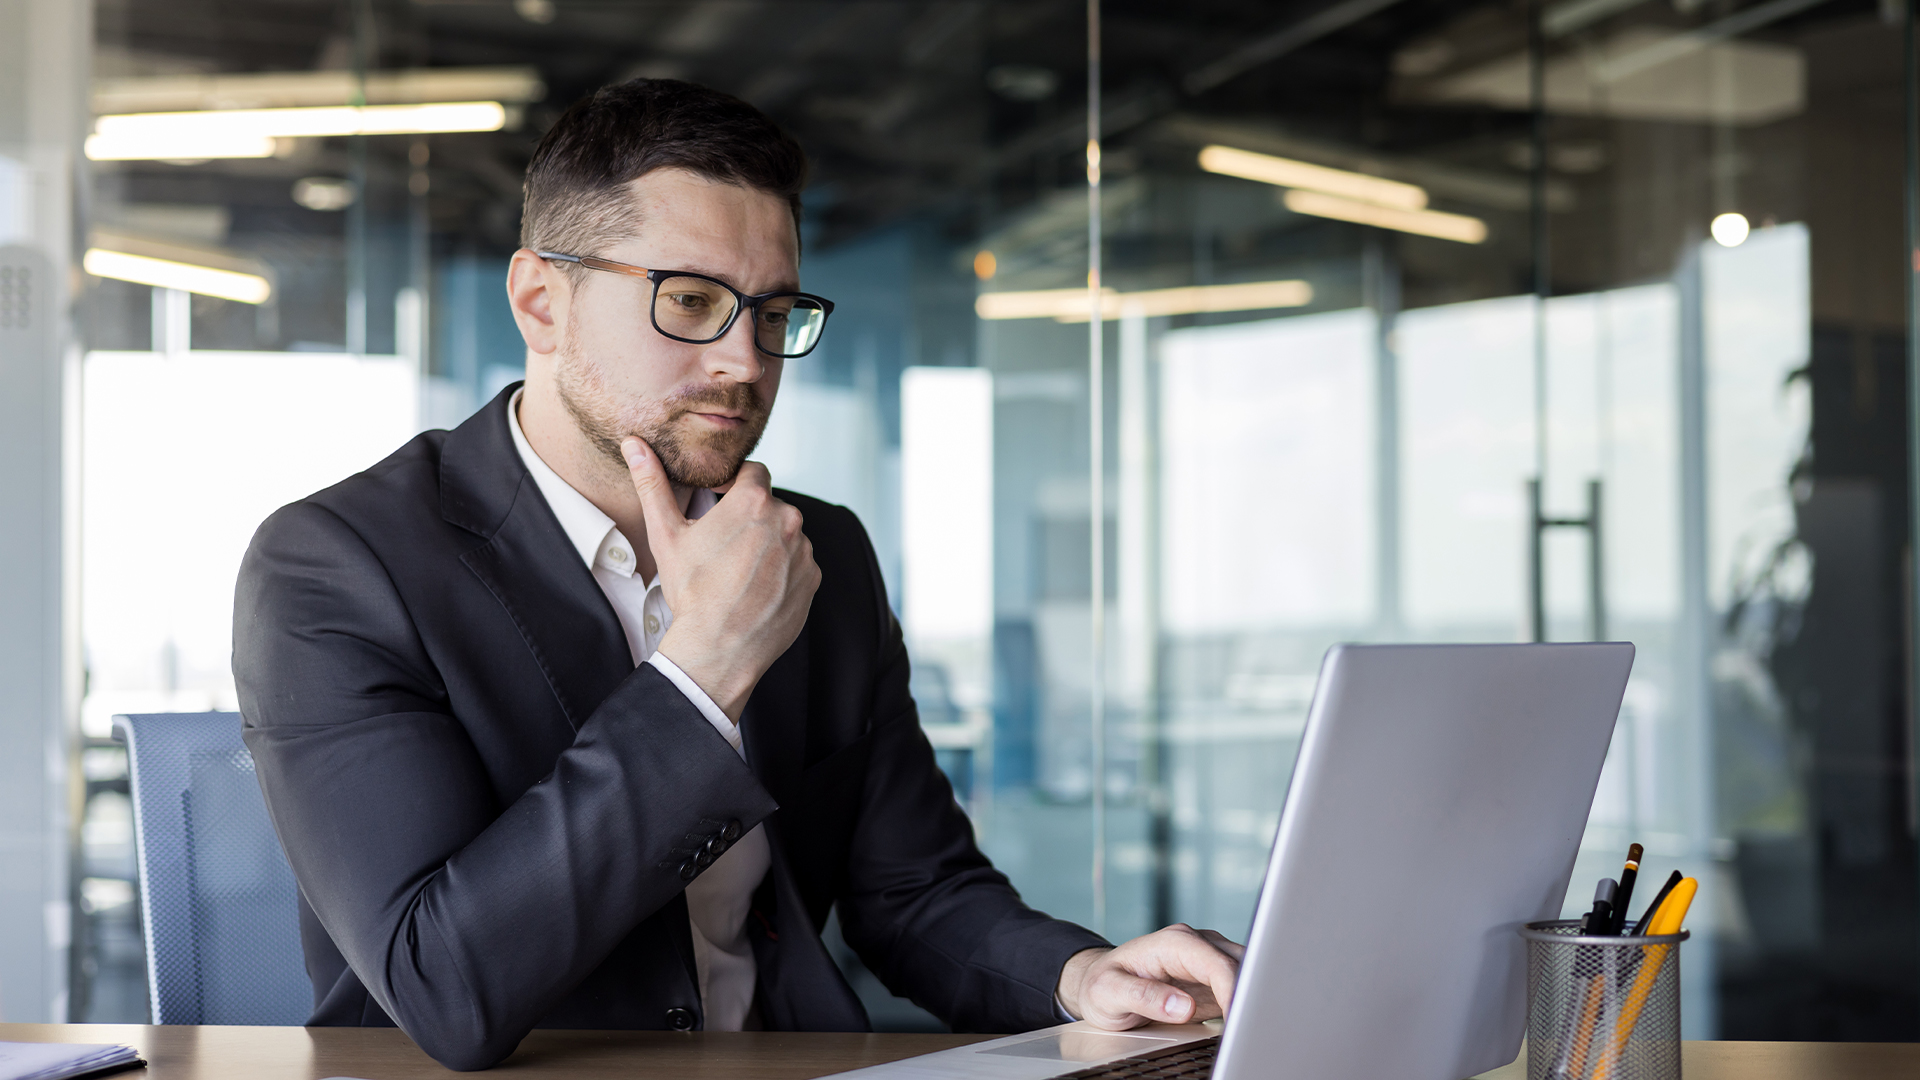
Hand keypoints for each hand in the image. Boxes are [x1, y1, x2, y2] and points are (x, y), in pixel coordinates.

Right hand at [622, 437, 819, 721]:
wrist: (720, 648)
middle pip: (769, 505)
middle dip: (749, 517)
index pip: (753, 471)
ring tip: (738, 570)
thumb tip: (633, 445)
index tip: (720, 499)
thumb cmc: (692, 591)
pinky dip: (782, 570)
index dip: (734, 483)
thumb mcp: (666, 534)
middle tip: (723, 543)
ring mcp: (804, 551)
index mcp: (754, 501)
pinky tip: (757, 587)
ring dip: (767, 543)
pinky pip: (798, 563)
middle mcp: (788, 520)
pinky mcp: (813, 578)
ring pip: (785, 534)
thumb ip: (652, 484)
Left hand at [1055, 924, 1243, 1029]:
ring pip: (1247, 971)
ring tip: (1249, 1028)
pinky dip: (1245, 1003)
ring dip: (1251, 997)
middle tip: (1249, 1029)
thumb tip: (1183, 1006)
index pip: (1216, 964)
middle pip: (1240, 964)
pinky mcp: (1212, 977)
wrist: (1099, 982)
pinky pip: (1240, 986)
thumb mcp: (1109, 992)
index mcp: (1174, 942)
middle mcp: (1195, 944)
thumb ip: (1144, 997)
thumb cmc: (1102, 984)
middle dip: (1249, 994)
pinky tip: (1242, 1023)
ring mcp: (1207, 958)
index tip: (1236, 1020)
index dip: (1232, 992)